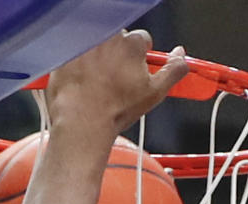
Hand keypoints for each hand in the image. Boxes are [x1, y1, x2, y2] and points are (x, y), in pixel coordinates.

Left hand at [46, 31, 189, 138]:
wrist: (83, 123)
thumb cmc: (117, 111)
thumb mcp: (154, 94)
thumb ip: (173, 71)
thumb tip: (182, 56)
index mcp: (131, 44)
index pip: (141, 41)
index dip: (140, 58)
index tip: (134, 72)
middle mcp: (108, 36)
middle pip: (118, 40)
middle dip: (117, 55)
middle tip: (114, 80)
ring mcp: (85, 42)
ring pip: (97, 44)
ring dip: (98, 57)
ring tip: (97, 82)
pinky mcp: (66, 51)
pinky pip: (75, 52)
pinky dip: (77, 63)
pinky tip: (81, 82)